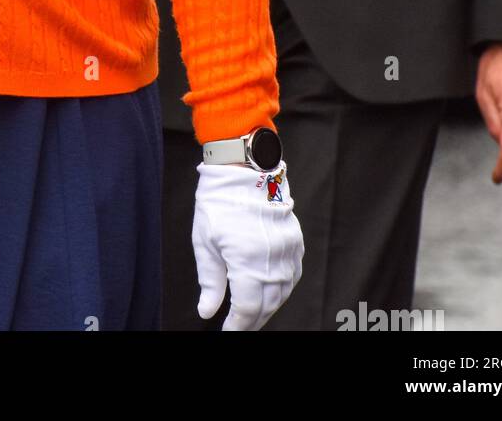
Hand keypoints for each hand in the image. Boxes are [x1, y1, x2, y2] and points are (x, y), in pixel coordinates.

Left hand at [192, 161, 303, 330]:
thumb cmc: (219, 202)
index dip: (237, 326)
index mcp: (248, 262)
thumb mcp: (205, 241)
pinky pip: (294, 275)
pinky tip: (271, 291)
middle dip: (252, 320)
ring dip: (269, 307)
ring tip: (253, 314)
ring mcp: (289, 251)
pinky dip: (282, 288)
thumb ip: (210, 281)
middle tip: (239, 328)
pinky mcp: (296, 241)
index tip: (227, 333)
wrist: (244, 168)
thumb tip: (207, 312)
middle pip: (267, 305)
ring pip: (283, 293)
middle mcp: (273, 261)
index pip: (247, 309)